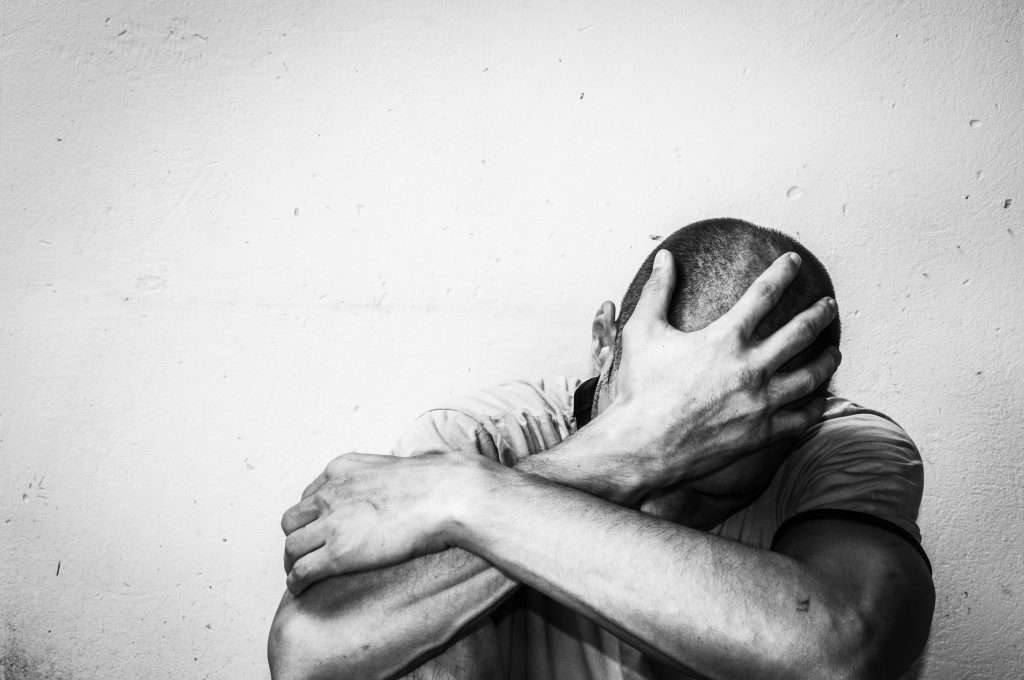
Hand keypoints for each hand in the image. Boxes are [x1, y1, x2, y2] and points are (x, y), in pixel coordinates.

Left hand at [279, 451, 464, 594]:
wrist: (447, 497)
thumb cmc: (439, 482)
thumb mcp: (403, 461)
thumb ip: (399, 468)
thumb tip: (422, 457)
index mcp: (343, 468)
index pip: (309, 495)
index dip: (312, 517)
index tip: (320, 529)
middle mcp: (330, 493)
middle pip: (292, 521)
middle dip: (298, 537)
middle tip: (308, 553)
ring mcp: (331, 524)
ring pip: (291, 547)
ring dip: (293, 563)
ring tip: (301, 575)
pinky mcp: (337, 553)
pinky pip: (301, 571)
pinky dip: (297, 583)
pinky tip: (303, 589)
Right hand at [600, 250, 839, 498]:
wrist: (642, 445)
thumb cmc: (639, 388)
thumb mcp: (642, 331)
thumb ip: (657, 291)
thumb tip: (664, 257)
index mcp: (726, 339)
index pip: (764, 293)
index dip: (783, 272)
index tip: (794, 261)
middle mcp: (751, 368)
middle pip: (800, 332)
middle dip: (819, 314)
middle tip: (829, 305)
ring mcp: (760, 402)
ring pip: (811, 376)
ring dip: (827, 359)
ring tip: (833, 351)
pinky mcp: (761, 433)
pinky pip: (802, 418)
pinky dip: (817, 406)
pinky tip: (821, 398)